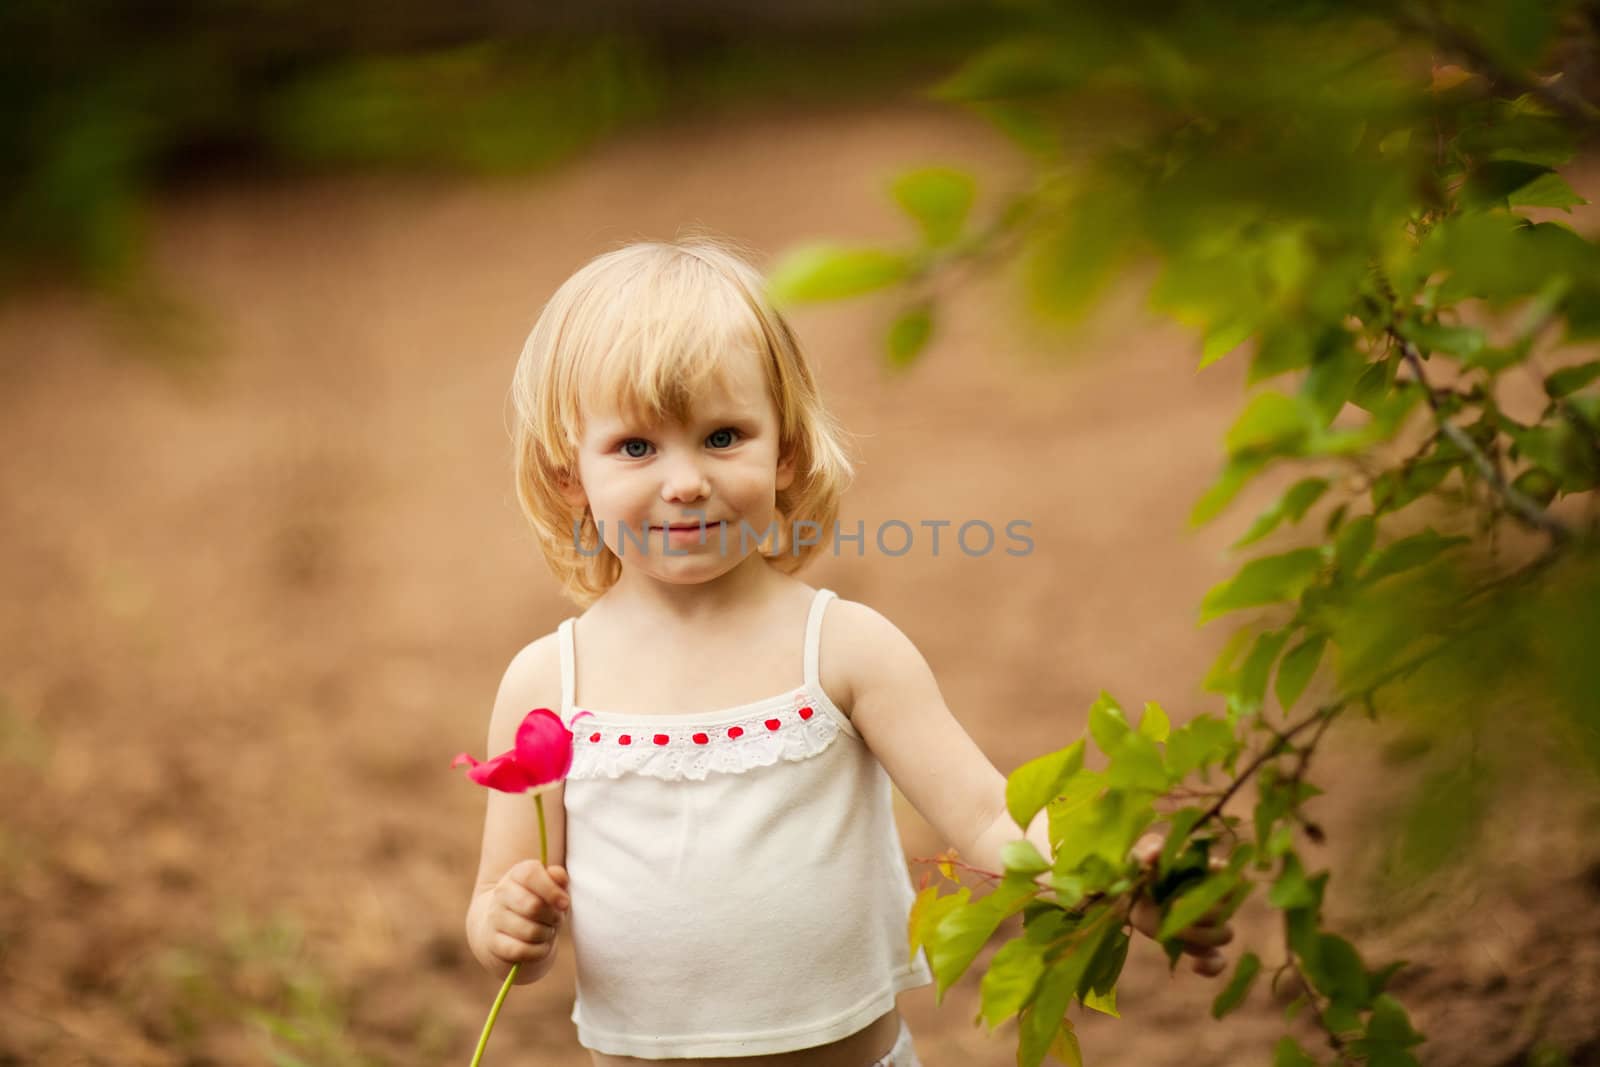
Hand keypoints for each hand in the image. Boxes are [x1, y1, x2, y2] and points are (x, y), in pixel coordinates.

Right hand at [486, 859, 570, 967]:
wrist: (505, 924)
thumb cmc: (537, 901)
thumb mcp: (549, 886)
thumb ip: (557, 878)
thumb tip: (559, 877)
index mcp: (517, 874)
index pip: (531, 875)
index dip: (552, 890)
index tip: (564, 903)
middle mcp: (501, 893)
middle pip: (533, 906)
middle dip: (553, 916)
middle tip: (557, 919)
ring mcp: (495, 918)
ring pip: (530, 932)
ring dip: (546, 934)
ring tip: (547, 931)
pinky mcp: (494, 942)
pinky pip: (521, 951)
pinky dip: (538, 951)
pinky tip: (540, 945)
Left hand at [1127, 833, 1233, 976]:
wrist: (1126, 895)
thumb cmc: (1140, 867)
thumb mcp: (1140, 853)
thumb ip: (1148, 848)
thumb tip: (1154, 854)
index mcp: (1207, 873)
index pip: (1234, 878)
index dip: (1226, 881)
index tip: (1203, 880)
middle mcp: (1213, 899)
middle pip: (1228, 910)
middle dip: (1203, 911)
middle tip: (1173, 905)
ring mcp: (1207, 924)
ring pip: (1224, 935)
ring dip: (1201, 935)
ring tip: (1173, 929)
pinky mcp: (1196, 945)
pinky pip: (1217, 961)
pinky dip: (1211, 967)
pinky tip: (1195, 966)